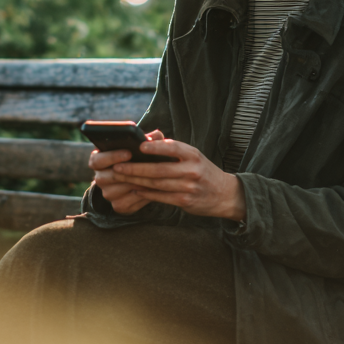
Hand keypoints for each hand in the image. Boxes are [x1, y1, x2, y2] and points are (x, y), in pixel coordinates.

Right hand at [88, 146, 151, 214]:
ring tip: (151, 178)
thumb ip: (146, 140)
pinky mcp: (119, 206)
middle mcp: (100, 178)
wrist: (137, 181)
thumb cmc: (136, 159)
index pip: (96, 160)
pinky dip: (140, 197)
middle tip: (144, 167)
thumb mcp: (138, 148)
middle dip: (126, 172)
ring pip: (118, 191)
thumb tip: (157, 134)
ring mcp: (108, 193)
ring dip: (134, 184)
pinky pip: (128, 203)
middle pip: (104, 177)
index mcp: (99, 161)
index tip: (128, 153)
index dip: (111, 156)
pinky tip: (151, 189)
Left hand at [106, 130, 246, 219]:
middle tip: (118, 167)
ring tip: (121, 178)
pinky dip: (146, 193)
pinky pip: (161, 197)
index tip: (138, 147)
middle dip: (135, 168)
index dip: (154, 148)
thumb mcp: (193, 156)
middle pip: (158, 170)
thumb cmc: (203, 170)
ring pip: (157, 184)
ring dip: (136, 181)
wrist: (225, 194)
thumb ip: (172, 150)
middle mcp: (191, 170)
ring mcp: (189, 187)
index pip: (172, 148)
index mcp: (192, 155)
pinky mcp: (185, 201)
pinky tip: (135, 189)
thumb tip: (146, 142)